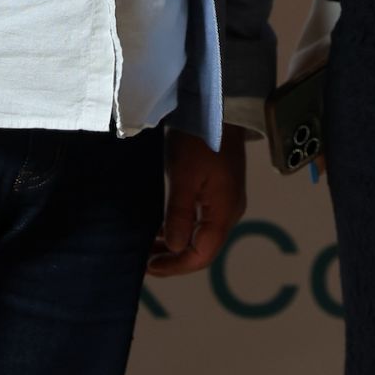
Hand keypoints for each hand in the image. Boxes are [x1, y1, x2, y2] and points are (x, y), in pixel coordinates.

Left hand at [146, 125, 246, 277]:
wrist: (219, 106)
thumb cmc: (199, 140)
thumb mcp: (184, 176)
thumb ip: (180, 214)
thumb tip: (175, 248)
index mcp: (224, 211)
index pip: (202, 254)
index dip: (176, 266)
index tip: (149, 267)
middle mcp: (230, 210)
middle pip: (204, 247)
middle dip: (175, 257)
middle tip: (145, 259)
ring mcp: (227, 198)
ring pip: (202, 233)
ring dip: (178, 242)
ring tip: (150, 245)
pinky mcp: (221, 188)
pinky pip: (202, 218)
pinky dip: (183, 226)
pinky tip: (165, 224)